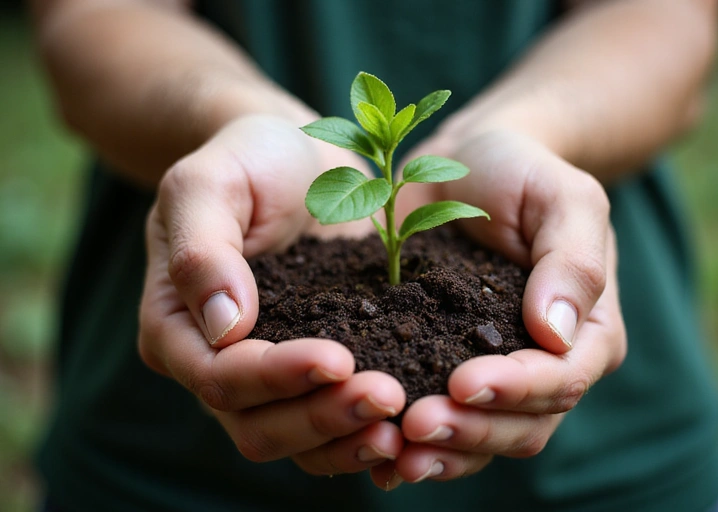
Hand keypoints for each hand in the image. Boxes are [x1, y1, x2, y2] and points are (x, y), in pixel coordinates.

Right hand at [138, 115, 405, 475]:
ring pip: (295, 440)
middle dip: (321, 417)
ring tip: (403, 424)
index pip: (218, 376)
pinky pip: (330, 423)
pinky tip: (406, 425)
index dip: (276, 377)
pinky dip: (362, 434)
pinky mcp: (312, 371)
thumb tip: (222, 328)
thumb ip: (202, 250)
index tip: (339, 357)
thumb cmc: (245, 160)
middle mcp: (216, 364)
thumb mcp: (209, 182)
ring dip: (347, 438)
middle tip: (386, 396)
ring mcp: (267, 374)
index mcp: (176, 325)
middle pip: (257, 425)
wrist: (293, 157)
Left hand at [371, 130, 625, 486]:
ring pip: (481, 438)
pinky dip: (412, 443)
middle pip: (523, 425)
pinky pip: (439, 419)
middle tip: (416, 424)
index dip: (515, 390)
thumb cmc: (522, 173)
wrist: (467, 163)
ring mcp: (494, 373)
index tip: (464, 383)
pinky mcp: (443, 368)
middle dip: (472, 431)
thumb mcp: (562, 197)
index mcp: (587, 332)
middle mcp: (544, 366)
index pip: (561, 379)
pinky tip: (376, 453)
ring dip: (441, 450)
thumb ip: (572, 261)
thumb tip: (557, 334)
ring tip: (394, 452)